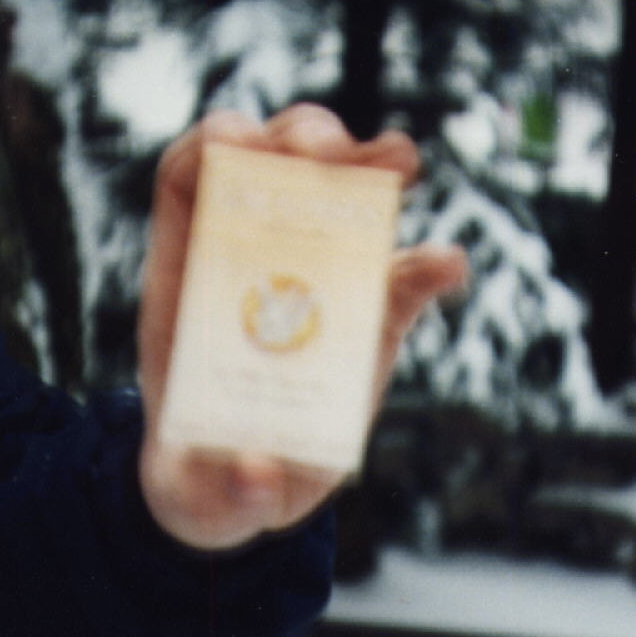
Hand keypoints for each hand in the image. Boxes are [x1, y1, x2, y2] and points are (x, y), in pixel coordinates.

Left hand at [137, 104, 467, 550]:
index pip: (189, 179)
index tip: (250, 145)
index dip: (215, 147)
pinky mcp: (367, 319)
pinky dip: (428, 263)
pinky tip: (447, 264)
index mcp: (188, 283)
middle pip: (270, 164)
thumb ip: (220, 485)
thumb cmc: (204, 479)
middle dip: (302, 138)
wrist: (242, 498)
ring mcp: (314, 282)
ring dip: (369, 165)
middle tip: (335, 155)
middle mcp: (250, 265)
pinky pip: (401, 277)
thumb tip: (254, 472)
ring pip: (336, 195)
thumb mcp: (198, 491)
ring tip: (400, 162)